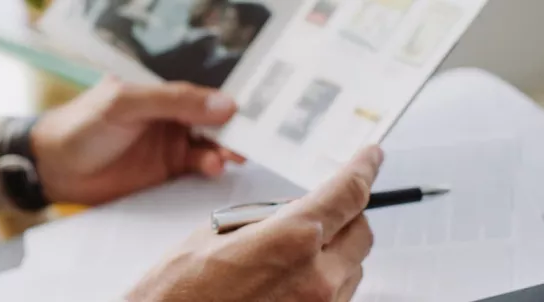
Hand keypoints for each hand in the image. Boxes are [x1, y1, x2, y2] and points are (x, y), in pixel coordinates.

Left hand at [31, 78, 243, 205]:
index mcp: (161, 95)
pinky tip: (212, 169)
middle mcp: (169, 119)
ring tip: (228, 157)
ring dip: (222, 151)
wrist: (53, 168)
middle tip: (248, 141)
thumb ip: (173, 101)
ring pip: (208, 147)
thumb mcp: (125, 104)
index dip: (226, 104)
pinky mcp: (164, 175)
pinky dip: (208, 170)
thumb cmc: (82, 126)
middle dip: (232, 131)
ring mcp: (168, 147)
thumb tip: (223, 104)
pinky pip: (195, 171)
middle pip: (211, 123)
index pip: (202, 96)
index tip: (251, 114)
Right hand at [127, 146, 383, 301]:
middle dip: (347, 214)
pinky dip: (325, 278)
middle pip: (361, 231)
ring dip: (335, 251)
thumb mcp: (216, 233)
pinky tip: (290, 277)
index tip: (370, 156)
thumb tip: (292, 212)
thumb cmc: (179, 292)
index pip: (347, 193)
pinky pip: (338, 295)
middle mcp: (315, 277)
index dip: (363, 168)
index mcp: (291, 240)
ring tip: (291, 252)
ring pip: (353, 267)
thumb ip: (267, 218)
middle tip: (321, 209)